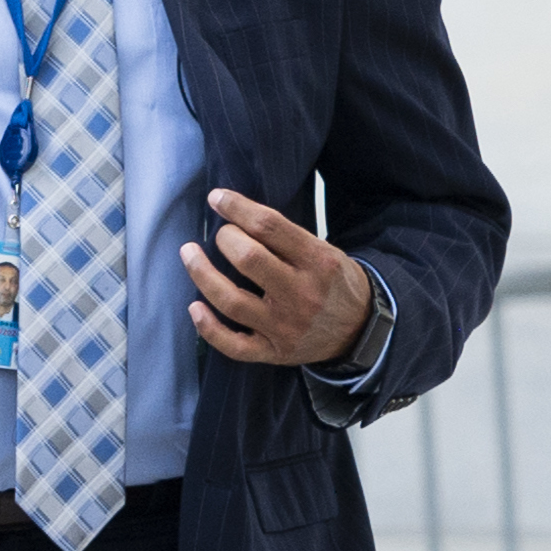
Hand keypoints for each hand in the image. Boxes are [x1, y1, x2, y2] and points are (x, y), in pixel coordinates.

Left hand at [184, 189, 376, 369]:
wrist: (361, 331)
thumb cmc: (334, 285)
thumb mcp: (325, 252)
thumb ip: (286, 238)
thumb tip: (235, 215)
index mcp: (318, 264)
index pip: (269, 226)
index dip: (236, 207)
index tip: (217, 198)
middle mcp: (302, 296)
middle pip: (248, 259)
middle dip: (225, 238)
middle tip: (222, 235)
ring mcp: (285, 327)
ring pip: (231, 300)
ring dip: (201, 273)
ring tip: (190, 254)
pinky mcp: (274, 351)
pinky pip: (233, 345)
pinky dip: (208, 328)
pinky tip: (195, 307)